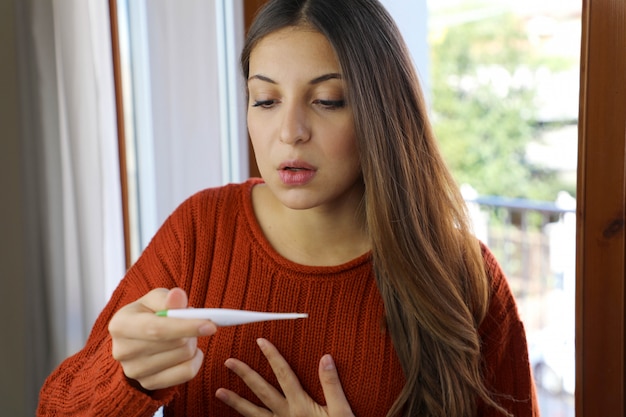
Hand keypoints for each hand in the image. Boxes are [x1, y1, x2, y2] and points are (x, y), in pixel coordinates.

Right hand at [108, 287, 216, 390]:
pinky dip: (195, 360)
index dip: (185, 327)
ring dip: (192, 343)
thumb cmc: (148, 313)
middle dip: (192, 331)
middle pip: (176, 344)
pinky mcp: (148, 383)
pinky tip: (187, 351)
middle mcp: (123, 351)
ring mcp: (134, 371)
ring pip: (184, 357)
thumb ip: (167, 297)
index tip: (210, 325)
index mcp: (121, 325)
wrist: (136, 337)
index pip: (157, 330)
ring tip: (183, 335)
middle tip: (191, 322)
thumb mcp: (154, 299)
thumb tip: (178, 295)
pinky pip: (187, 373)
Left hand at [216, 338, 354, 416]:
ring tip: (219, 392)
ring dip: (236, 402)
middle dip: (245, 375)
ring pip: (254, 414)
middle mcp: (286, 416)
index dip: (272, 357)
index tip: (261, 342)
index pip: (284, 375)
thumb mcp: (342, 411)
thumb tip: (325, 358)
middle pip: (262, 391)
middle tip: (228, 362)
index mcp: (301, 406)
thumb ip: (331, 384)